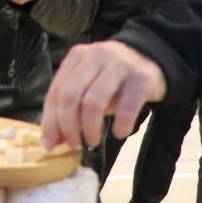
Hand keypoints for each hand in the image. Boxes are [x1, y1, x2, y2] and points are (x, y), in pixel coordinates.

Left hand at [41, 41, 166, 150]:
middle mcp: (95, 56)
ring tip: (93, 141)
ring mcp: (119, 65)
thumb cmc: (114, 79)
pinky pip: (126, 107)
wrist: (151, 60)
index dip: (50, 122)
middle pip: (71, 96)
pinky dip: (120, 125)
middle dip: (68, 127)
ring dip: (90, 128)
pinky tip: (119, 132)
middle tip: (74, 146)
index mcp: (76, 57)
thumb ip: (70, 109)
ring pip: (94, 102)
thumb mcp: (89, 88)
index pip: (56, 92)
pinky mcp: (141, 78)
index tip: (50, 146)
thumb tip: (54, 142)